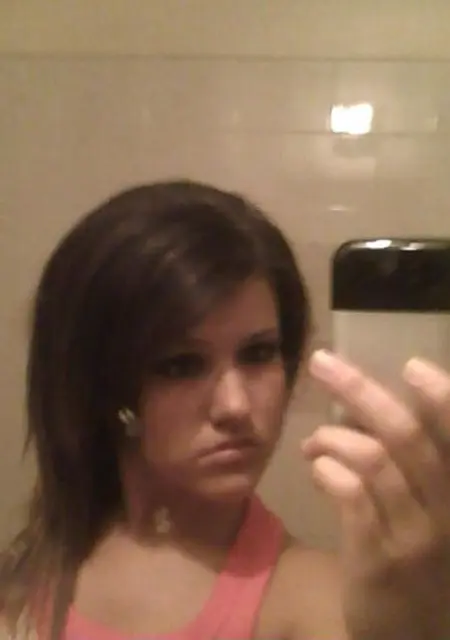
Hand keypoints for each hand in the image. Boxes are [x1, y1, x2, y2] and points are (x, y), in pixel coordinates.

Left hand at [303, 350, 449, 639]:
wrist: (415, 635)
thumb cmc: (427, 557)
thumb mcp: (433, 508)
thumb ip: (410, 459)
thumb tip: (361, 406)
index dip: (443, 399)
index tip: (413, 366)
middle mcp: (449, 511)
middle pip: (405, 435)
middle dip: (360, 391)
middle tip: (320, 362)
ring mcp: (417, 537)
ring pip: (371, 460)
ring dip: (331, 438)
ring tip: (313, 442)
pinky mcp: (380, 560)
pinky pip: (350, 496)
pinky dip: (327, 471)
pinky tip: (318, 468)